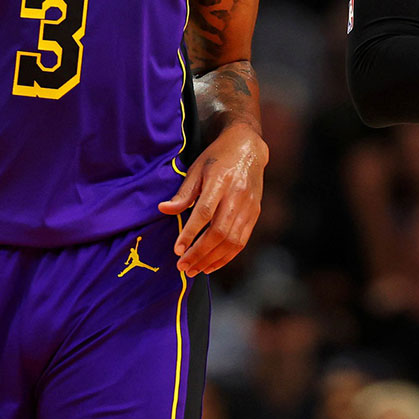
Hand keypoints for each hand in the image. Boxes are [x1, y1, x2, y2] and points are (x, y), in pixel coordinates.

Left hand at [158, 125, 267, 275]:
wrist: (248, 149)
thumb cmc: (218, 157)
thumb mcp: (196, 169)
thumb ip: (183, 193)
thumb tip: (164, 209)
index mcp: (220, 181)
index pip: (205, 212)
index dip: (191, 233)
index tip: (177, 250)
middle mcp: (237, 195)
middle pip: (219, 232)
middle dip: (200, 253)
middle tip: (183, 266)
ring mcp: (249, 206)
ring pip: (232, 241)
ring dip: (212, 259)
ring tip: (195, 269)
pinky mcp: (254, 214)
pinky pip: (241, 241)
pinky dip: (227, 257)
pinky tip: (212, 264)